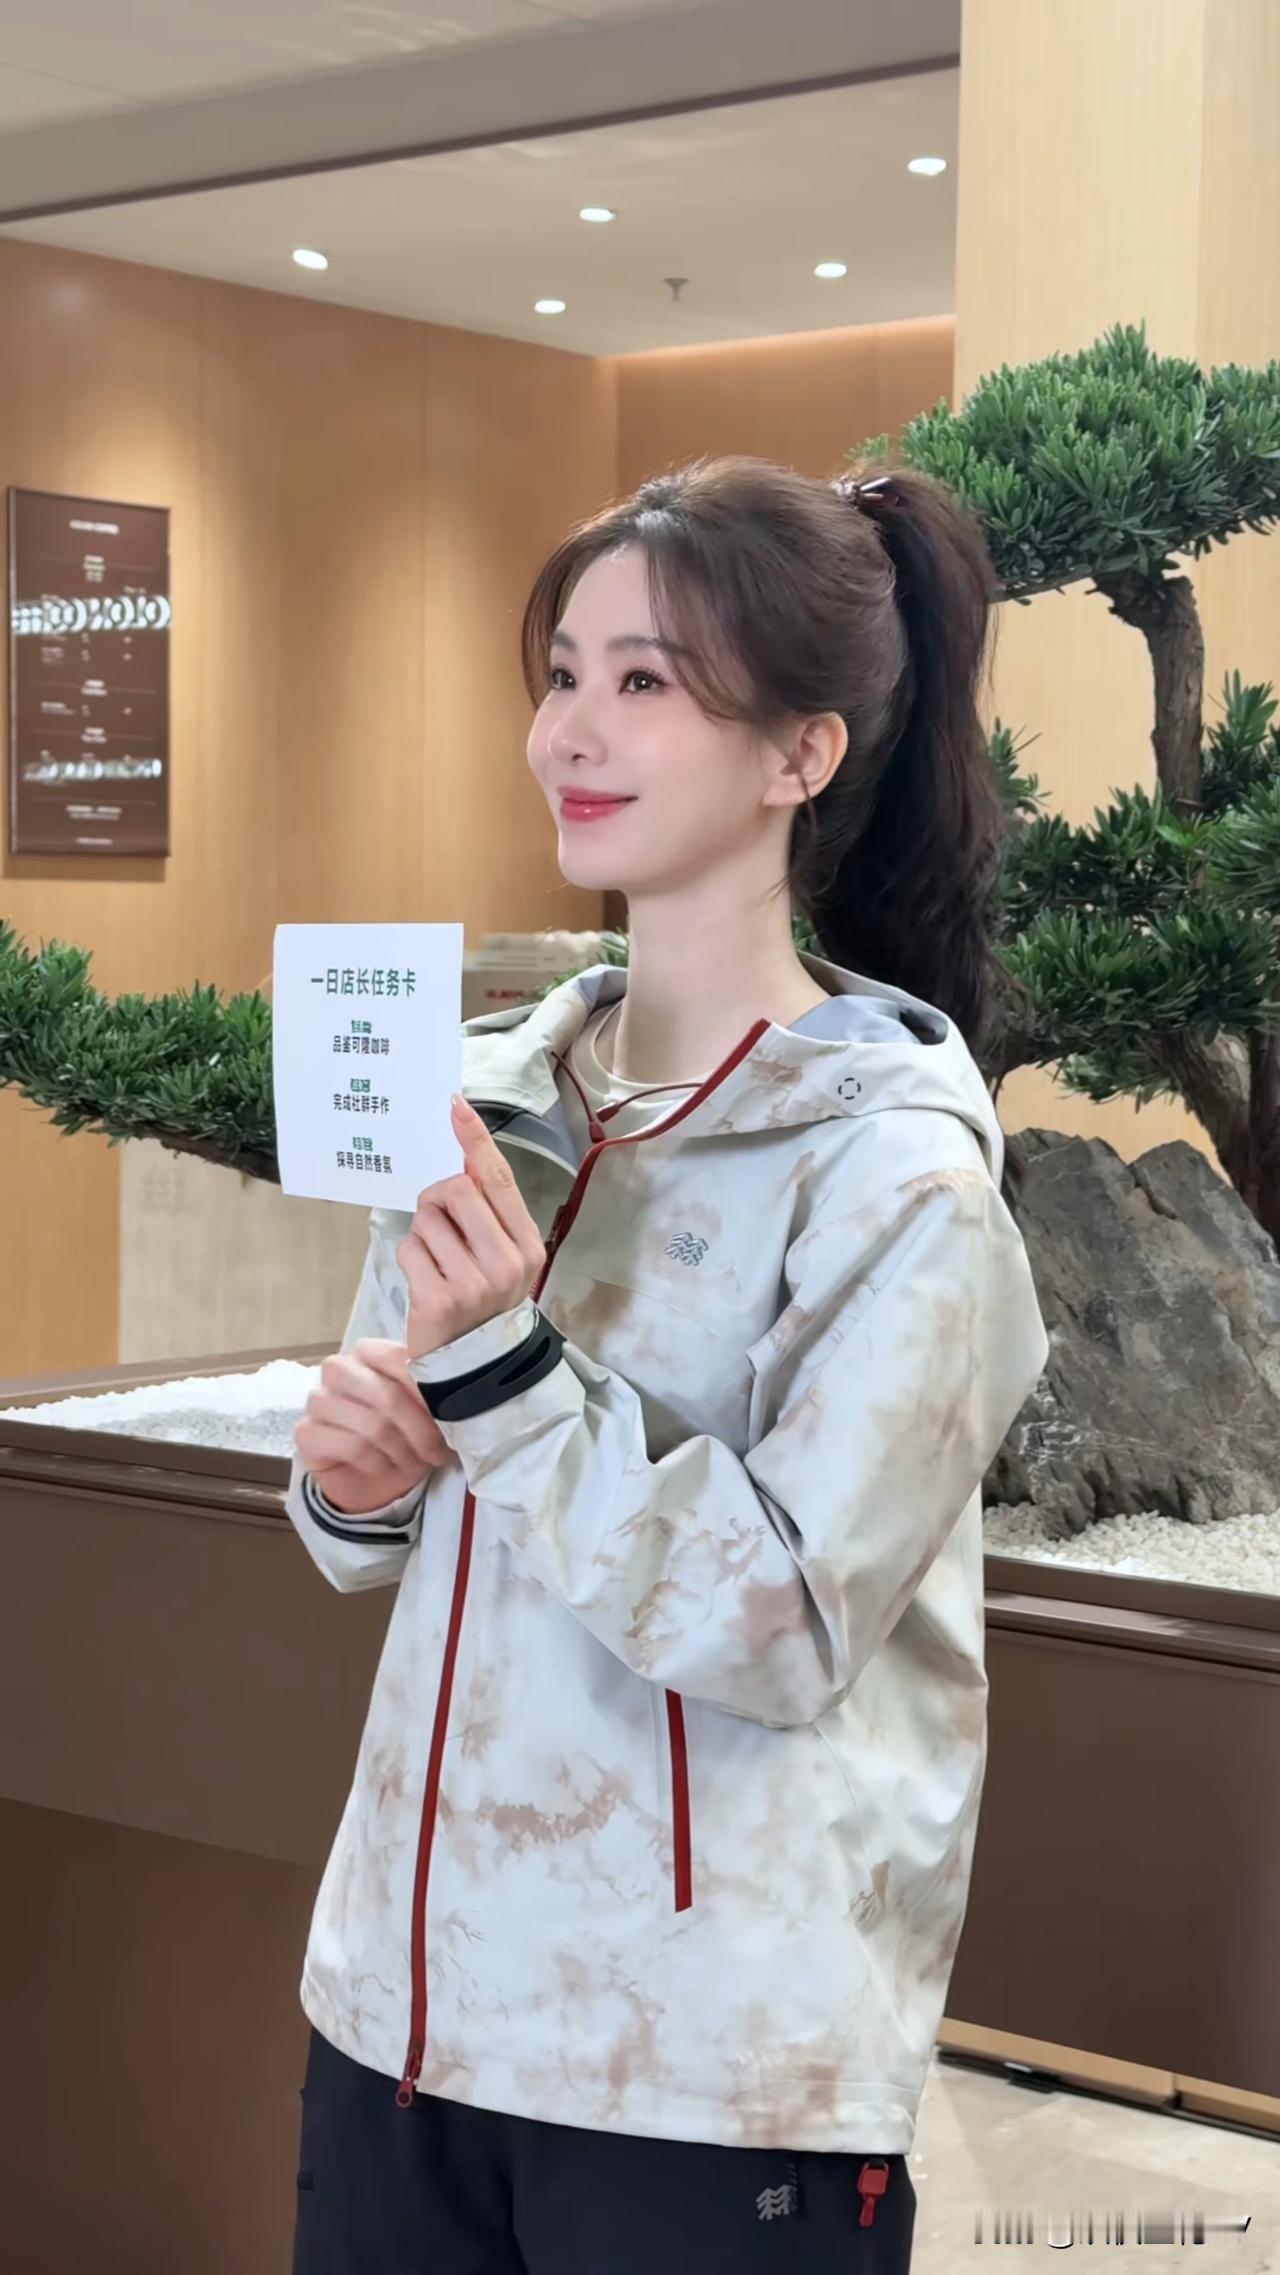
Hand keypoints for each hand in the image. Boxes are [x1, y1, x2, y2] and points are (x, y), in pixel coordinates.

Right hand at [295, 1337, 452, 1516]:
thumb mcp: (426, 1410)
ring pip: (371, 1425)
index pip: (400, 1360)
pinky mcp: (305, 1433)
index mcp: (368, 1352)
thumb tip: (456, 1391)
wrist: (373, 1478)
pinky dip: (377, 1462)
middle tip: (436, 1452)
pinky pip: (352, 1447)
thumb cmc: (403, 1435)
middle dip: (419, 1430)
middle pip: (386, 1395)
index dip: (428, 1393)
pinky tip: (383, 1466)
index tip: (451, 1418)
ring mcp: (317, 1399)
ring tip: (413, 1461)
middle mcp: (338, 1368)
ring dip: (400, 1450)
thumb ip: (434, 1390)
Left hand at [397, 1095, 545, 1362]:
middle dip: (437, 1198)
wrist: (479, 1367)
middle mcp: (506, 1263)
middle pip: (455, 1189)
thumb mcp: (503, 1257)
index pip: (498, 1179)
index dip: (475, 1139)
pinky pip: (409, 1248)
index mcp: (527, 1245)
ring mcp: (472, 1284)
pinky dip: (410, 1258)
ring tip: (436, 1262)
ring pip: (426, 1219)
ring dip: (423, 1234)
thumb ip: (490, 1212)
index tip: (455, 1105)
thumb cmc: (486, 1303)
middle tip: (441, 1226)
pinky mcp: (438, 1300)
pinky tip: (424, 1280)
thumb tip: (463, 1155)